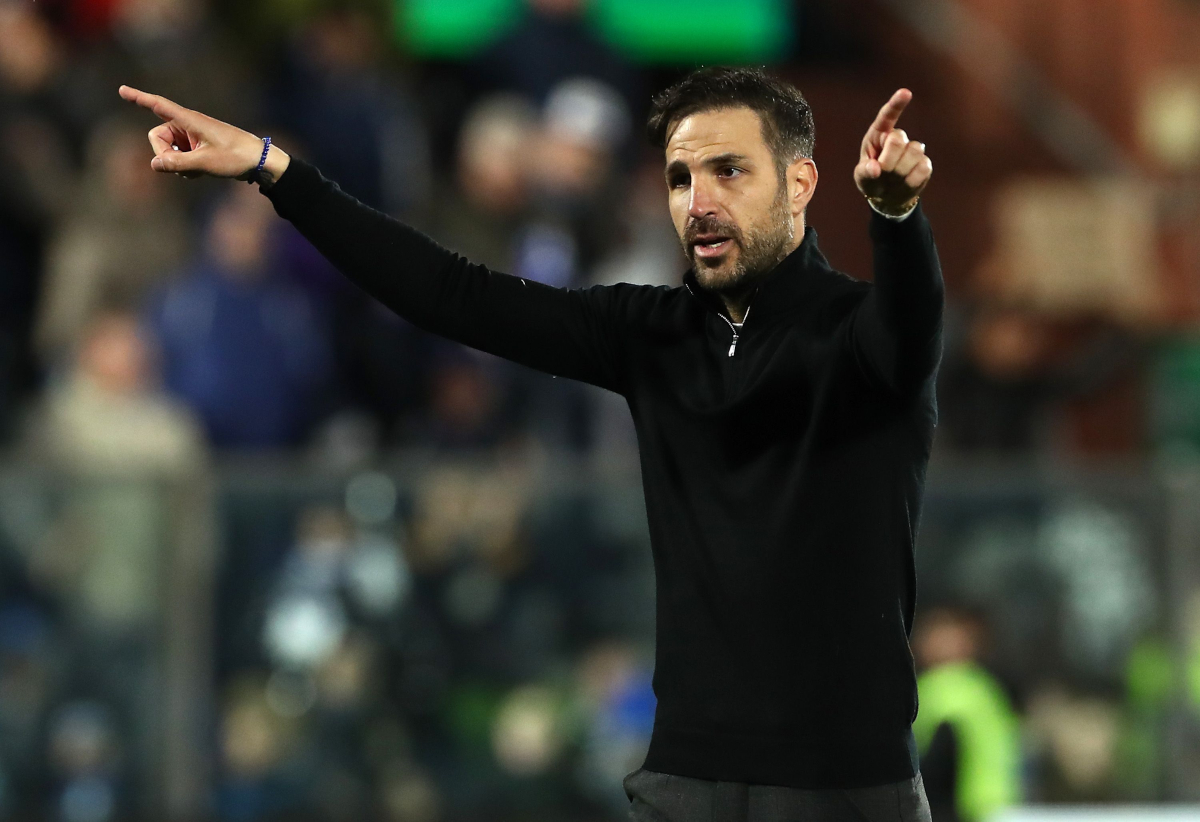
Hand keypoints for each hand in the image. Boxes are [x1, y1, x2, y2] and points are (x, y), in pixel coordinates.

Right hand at [117, 85, 289, 181]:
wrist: (259, 161)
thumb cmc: (235, 157)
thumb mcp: (205, 163)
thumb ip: (177, 164)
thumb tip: (153, 164)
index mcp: (189, 120)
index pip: (159, 106)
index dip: (139, 98)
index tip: (121, 89)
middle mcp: (187, 125)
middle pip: (157, 137)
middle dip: (163, 154)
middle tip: (184, 167)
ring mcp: (192, 136)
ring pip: (167, 150)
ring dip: (175, 163)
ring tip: (197, 171)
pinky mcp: (197, 147)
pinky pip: (179, 157)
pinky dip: (184, 166)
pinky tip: (199, 173)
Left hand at [853, 89, 931, 215]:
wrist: (888, 197)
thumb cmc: (871, 182)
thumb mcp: (862, 178)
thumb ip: (865, 173)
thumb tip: (875, 169)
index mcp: (877, 136)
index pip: (886, 116)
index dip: (896, 104)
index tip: (905, 93)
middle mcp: (896, 138)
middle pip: (898, 138)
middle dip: (888, 159)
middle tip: (883, 173)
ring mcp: (912, 150)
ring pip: (914, 152)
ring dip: (900, 171)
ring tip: (893, 179)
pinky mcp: (925, 164)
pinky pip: (923, 168)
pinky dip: (911, 180)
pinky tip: (905, 183)